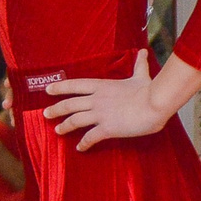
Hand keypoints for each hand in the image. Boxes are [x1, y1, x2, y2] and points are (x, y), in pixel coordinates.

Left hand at [43, 51, 171, 149]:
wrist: (155, 103)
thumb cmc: (149, 90)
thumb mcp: (141, 76)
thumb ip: (139, 65)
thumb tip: (144, 52)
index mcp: (102, 86)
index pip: (75, 85)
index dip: (60, 87)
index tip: (48, 90)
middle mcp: (97, 99)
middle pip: (69, 104)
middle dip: (55, 109)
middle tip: (45, 114)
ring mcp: (100, 114)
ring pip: (75, 120)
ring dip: (65, 126)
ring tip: (58, 131)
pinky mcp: (108, 128)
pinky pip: (90, 137)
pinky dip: (84, 144)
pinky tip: (80, 148)